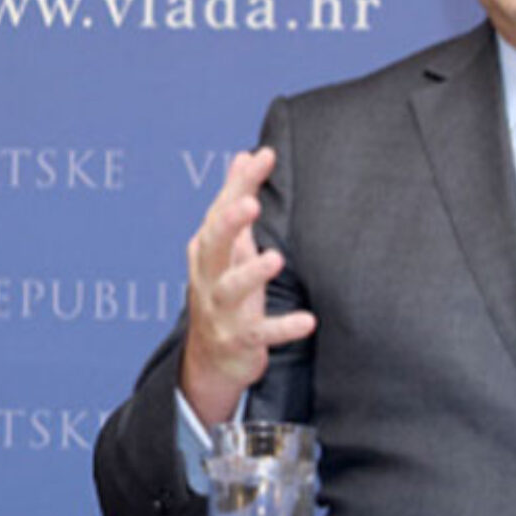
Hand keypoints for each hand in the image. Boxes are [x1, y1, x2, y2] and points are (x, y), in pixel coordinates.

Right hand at [180, 148, 316, 424]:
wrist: (210, 359)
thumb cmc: (225, 291)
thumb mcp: (228, 247)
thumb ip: (234, 202)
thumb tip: (242, 156)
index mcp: (208, 249)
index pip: (220, 210)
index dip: (240, 184)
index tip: (264, 155)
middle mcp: (209, 276)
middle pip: (213, 244)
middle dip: (229, 223)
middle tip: (250, 203)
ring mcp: (221, 309)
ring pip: (231, 288)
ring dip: (251, 274)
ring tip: (275, 258)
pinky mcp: (239, 340)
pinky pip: (259, 333)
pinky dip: (282, 327)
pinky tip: (308, 321)